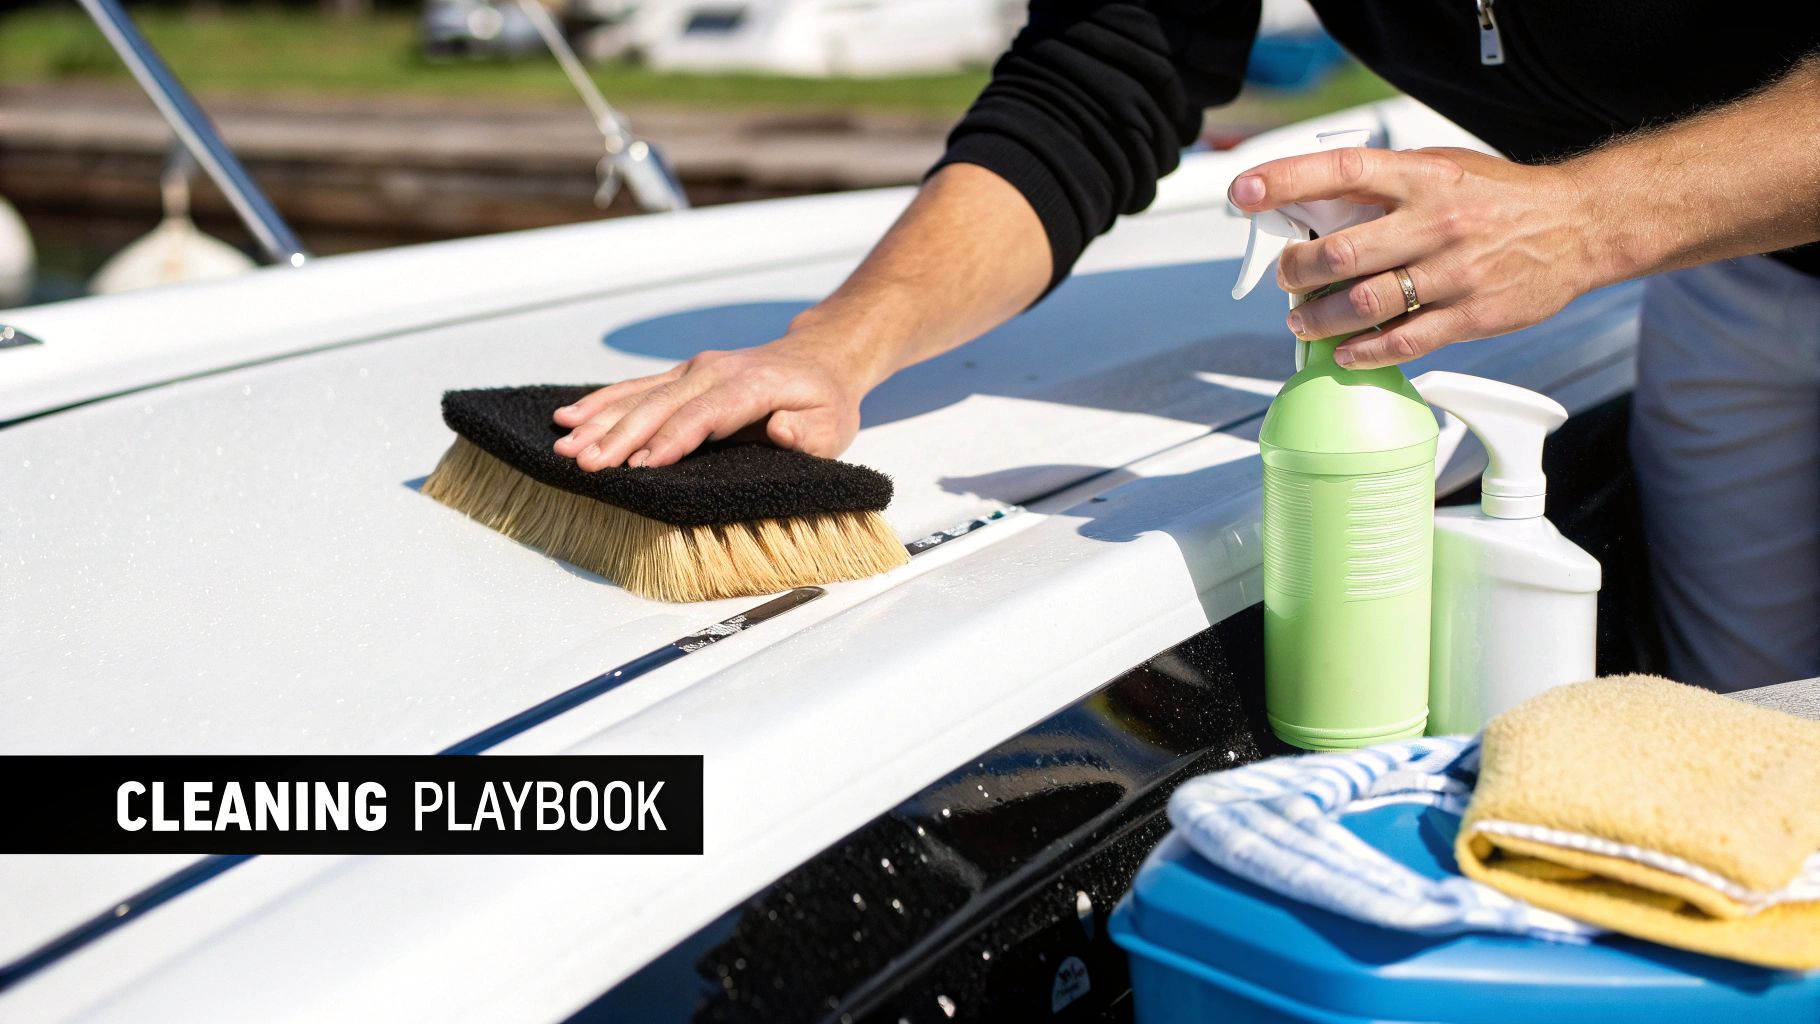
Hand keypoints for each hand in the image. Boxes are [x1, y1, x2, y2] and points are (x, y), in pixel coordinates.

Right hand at [552, 332, 874, 469]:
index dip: (671, 440)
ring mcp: (694, 371)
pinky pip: (634, 389)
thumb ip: (806, 433)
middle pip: (660, 406)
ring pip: (639, 395)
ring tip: (565, 443)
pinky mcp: (680, 376)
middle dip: (619, 436)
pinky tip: (569, 416)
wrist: (818, 360)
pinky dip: (600, 402)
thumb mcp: (831, 425)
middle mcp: (715, 372)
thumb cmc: (823, 401)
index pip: (705, 416)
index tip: (639, 465)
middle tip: (585, 463)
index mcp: (751, 386)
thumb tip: (779, 430)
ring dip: (599, 420)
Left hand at [1227, 146, 1601, 367]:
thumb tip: (1311, 205)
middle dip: (1295, 270)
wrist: (1580, 226)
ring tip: (1303, 320)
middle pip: (1339, 252)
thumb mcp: (1441, 169)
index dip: (1285, 181)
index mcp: (1423, 177)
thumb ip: (1384, 186)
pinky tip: (1345, 352)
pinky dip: (1362, 352)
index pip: (1342, 170)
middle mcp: (1435, 222)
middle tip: (1286, 277)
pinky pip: (1402, 342)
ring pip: (1362, 304)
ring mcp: (1453, 272)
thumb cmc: (1499, 198)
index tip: (1243, 193)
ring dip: (1318, 318)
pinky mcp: (1471, 315)